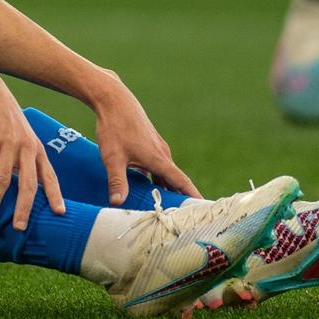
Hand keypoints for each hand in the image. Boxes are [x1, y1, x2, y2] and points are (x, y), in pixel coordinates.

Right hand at [0, 73, 64, 229]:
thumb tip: (25, 184)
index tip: (60, 214)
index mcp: (36, 148)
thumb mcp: (21, 135)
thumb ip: (25, 157)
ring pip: (2, 180)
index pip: (49, 176)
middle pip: (28, 184)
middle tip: (19, 229)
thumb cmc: (3, 116)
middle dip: (24, 209)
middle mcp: (25, 148)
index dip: (55, 195)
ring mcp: (7, 143)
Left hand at [86, 70, 199, 202]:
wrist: (114, 100)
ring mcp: (157, 147)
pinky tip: (149, 187)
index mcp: (158, 159)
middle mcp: (162, 153)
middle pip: (175, 180)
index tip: (205, 209)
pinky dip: (158, 178)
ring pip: (165, 173)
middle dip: (180, 198)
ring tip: (168, 207)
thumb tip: (117, 203)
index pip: (181, 182)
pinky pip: (158, 165)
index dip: (193, 196)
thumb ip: (117, 181)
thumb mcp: (113, 158)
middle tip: (185, 218)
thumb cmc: (114, 127)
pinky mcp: (149, 143)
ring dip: (167, 188)